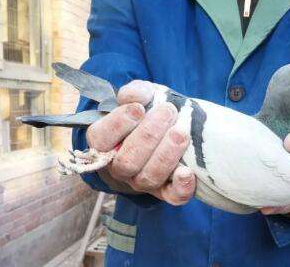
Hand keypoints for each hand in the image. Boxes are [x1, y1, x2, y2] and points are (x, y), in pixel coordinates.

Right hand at [86, 80, 195, 204]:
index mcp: (104, 143)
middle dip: (148, 136)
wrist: (165, 131)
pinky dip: (181, 187)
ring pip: (148, 178)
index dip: (118, 124)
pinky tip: (187, 172)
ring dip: (166, 155)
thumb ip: (135, 92)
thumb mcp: (141, 97)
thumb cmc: (148, 113)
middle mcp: (119, 167)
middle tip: (168, 112)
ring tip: (181, 132)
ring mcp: (141, 182)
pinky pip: (171, 197)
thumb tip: (135, 96)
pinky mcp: (165, 191)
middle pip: (127, 161)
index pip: (101, 138)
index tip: (138, 108)